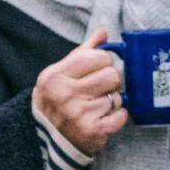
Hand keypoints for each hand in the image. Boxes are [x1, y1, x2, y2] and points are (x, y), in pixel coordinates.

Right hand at [32, 28, 128, 156]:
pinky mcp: (93, 131)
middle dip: (110, 81)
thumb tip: (103, 32)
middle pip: (112, 75)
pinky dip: (118, 116)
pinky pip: (122, 115)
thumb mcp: (61, 73)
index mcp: (55, 76)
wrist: (47, 137)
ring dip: (112, 101)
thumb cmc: (58, 99)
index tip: (97, 69)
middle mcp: (65, 94)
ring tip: (97, 105)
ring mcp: (79, 114)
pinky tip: (104, 117)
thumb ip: (82, 52)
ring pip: (118, 96)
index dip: (104, 61)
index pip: (97, 56)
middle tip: (99, 89)